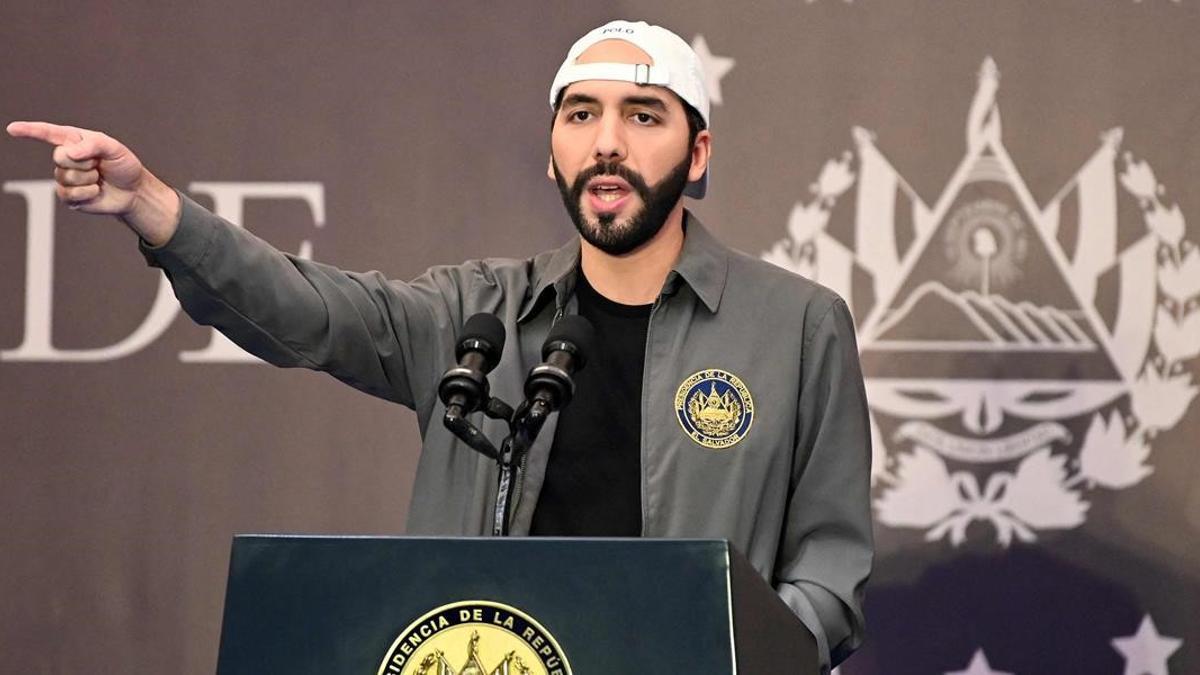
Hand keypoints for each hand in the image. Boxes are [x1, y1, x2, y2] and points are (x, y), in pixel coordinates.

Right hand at [6, 121, 179, 244]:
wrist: (133, 191)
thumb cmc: (123, 165)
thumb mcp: (114, 148)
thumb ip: (93, 144)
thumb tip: (70, 152)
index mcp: (74, 140)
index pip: (48, 133)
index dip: (29, 131)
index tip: (12, 129)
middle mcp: (66, 158)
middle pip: (59, 156)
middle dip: (84, 161)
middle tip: (98, 164)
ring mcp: (65, 177)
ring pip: (65, 177)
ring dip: (88, 178)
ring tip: (98, 178)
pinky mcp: (69, 196)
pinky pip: (69, 194)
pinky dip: (87, 192)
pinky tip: (96, 191)